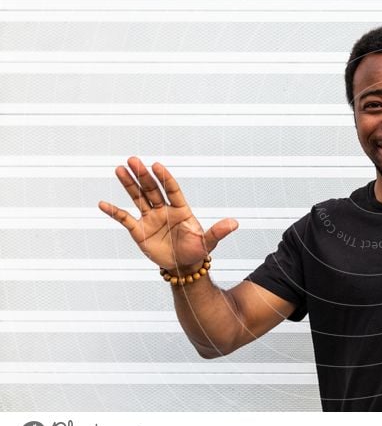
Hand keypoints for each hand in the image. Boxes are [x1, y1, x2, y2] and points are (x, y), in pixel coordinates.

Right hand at [98, 157, 238, 273]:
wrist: (183, 266)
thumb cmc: (197, 251)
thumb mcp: (207, 242)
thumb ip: (218, 231)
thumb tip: (235, 223)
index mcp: (181, 210)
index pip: (171, 189)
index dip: (164, 178)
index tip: (156, 165)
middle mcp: (164, 210)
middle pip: (152, 189)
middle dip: (143, 175)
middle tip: (133, 160)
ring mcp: (150, 219)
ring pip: (138, 198)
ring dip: (129, 184)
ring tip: (119, 169)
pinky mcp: (139, 231)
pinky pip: (124, 219)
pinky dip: (114, 212)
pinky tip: (102, 203)